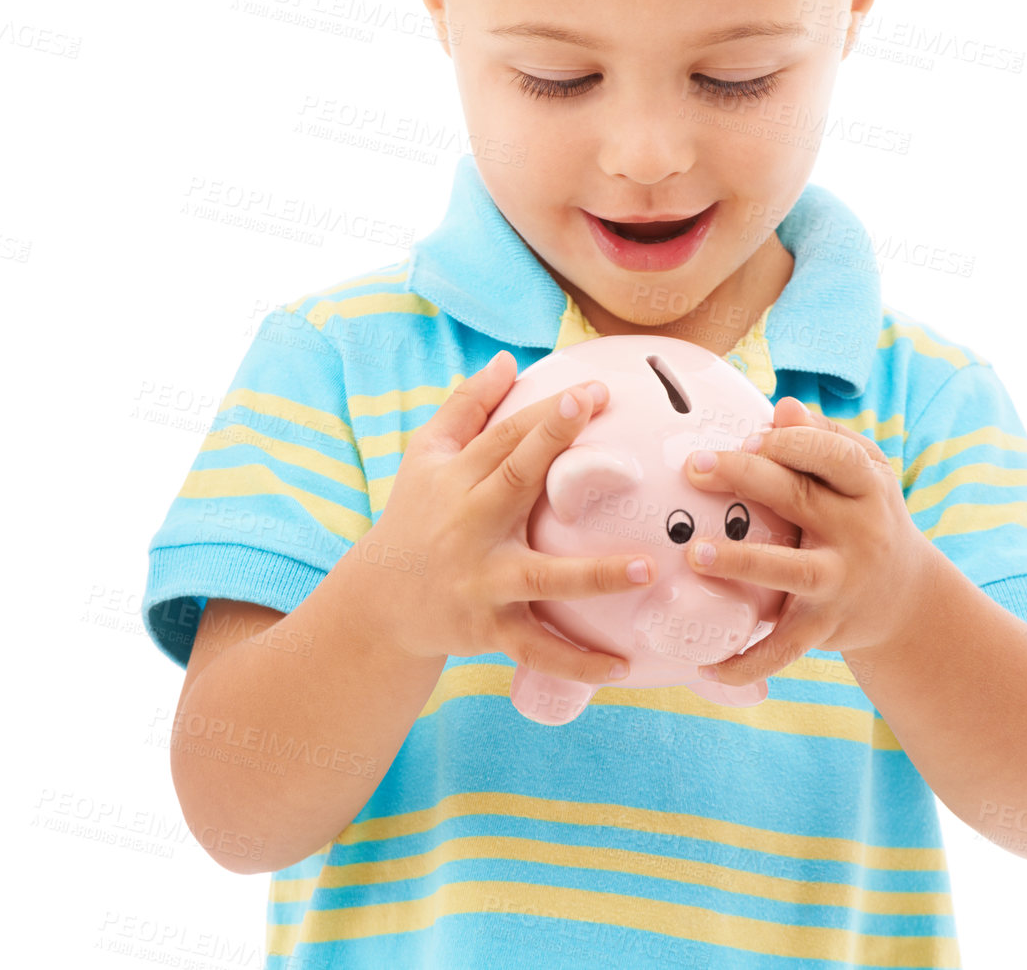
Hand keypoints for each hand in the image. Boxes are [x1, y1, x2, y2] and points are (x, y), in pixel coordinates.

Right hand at [358, 351, 655, 682]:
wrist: (379, 602)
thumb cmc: (415, 514)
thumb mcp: (426, 455)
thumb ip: (467, 406)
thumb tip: (506, 359)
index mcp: (458, 479)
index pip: (506, 438)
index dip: (547, 413)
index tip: (592, 390)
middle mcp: (469, 526)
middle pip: (514, 481)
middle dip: (552, 447)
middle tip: (600, 418)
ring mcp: (482, 581)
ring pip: (540, 580)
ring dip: (594, 575)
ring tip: (648, 567)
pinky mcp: (489, 630)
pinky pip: (537, 649)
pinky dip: (576, 662)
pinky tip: (621, 666)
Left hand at [681, 395, 933, 684]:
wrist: (906, 599)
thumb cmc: (865, 515)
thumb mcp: (863, 473)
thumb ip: (823, 438)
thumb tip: (782, 408)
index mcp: (867, 487)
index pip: (834, 456)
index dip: (792, 444)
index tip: (750, 437)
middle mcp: (858, 533)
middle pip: (801, 500)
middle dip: (746, 478)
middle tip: (694, 467)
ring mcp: (841, 583)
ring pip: (791, 572)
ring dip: (743, 562)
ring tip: (695, 552)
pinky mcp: (824, 627)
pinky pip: (783, 648)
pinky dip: (746, 662)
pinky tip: (705, 664)